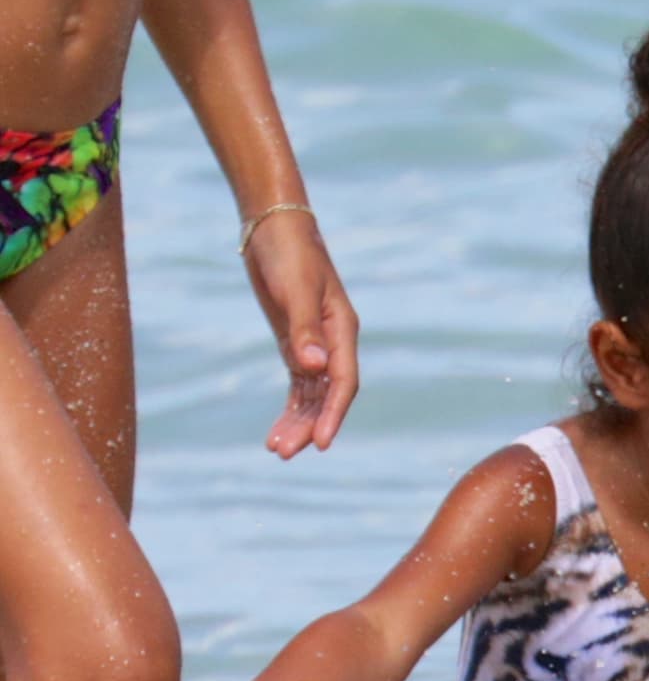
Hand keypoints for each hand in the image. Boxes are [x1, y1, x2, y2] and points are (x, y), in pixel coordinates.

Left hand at [242, 210, 358, 458]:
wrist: (273, 228)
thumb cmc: (288, 252)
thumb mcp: (295, 288)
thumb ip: (304, 329)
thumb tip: (314, 367)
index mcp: (341, 329)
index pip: (343, 381)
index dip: (333, 413)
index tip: (320, 443)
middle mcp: (332, 343)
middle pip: (326, 396)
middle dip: (307, 426)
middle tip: (284, 453)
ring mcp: (314, 346)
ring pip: (310, 396)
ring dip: (296, 423)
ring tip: (276, 450)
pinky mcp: (295, 346)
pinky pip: (297, 387)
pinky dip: (289, 409)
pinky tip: (276, 431)